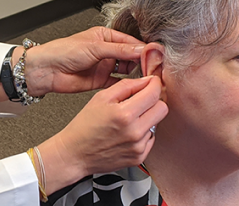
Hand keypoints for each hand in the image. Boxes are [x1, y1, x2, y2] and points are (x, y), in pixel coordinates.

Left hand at [18, 26, 144, 95]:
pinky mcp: (101, 80)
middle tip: (153, 68)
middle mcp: (107, 50)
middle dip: (141, 62)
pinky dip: (126, 85)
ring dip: (136, 74)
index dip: (142, 49)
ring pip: (127, 70)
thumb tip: (140, 49)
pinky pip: (118, 83)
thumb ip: (119, 50)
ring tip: (146, 78)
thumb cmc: (63, 51)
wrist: (46, 70)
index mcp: (105, 36)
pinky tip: (134, 86)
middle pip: (131, 56)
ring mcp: (104, 65)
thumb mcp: (94, 47)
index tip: (155, 56)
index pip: (130, 41)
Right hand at [37, 76, 167, 194]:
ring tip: (127, 120)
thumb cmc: (84, 126)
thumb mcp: (101, 98)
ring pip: (156, 123)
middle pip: (162, 109)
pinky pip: (151, 138)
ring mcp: (138, 147)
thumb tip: (145, 81)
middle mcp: (134, 132)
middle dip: (153, 101)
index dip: (154, 84)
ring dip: (146, 118)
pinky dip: (143, 133)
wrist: (75, 153)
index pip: (153, 94)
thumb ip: (126, 86)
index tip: (151, 82)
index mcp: (124, 114)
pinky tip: (127, 132)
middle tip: (140, 100)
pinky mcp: (139, 157)